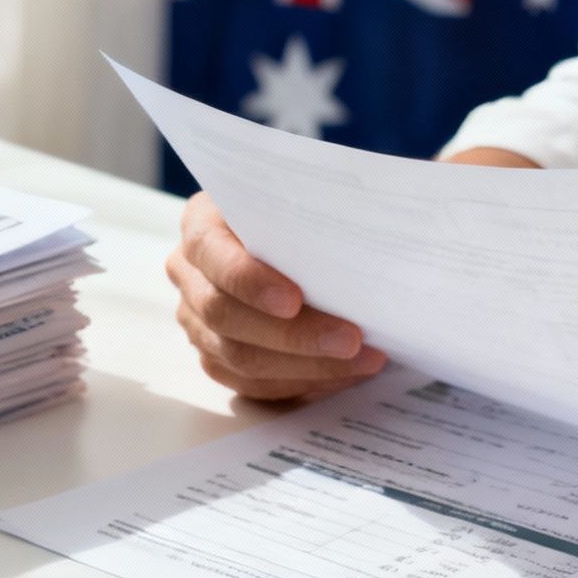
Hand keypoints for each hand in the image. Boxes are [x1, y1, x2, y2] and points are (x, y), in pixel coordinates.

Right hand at [166, 192, 385, 399]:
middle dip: (293, 335)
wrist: (299, 239)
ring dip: (307, 365)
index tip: (295, 299)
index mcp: (201, 223)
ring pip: (240, 357)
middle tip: (351, 340)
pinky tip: (344, 373)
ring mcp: (197, 320)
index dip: (249, 281)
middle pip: (224, 315)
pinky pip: (252, 384)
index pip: (211, 253)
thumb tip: (389, 208)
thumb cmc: (306, 211)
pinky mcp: (216, 356)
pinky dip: (302, 381)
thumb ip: (326, 203)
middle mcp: (188, 273)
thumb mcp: (311, 193)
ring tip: (363, 360)